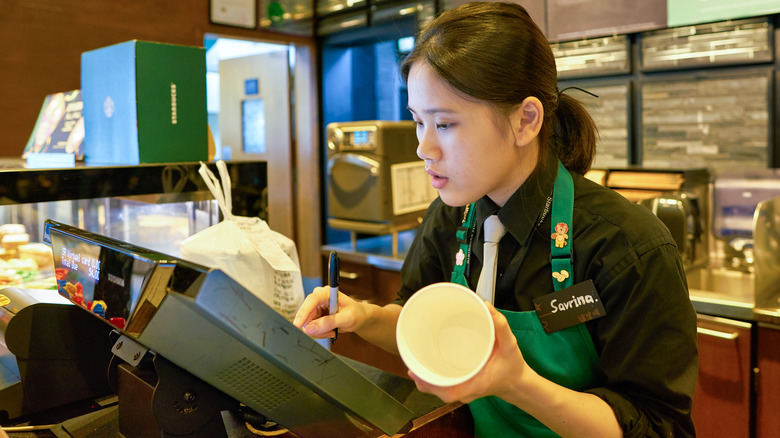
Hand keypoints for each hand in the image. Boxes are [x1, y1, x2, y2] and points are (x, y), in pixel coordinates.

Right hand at [293, 286, 369, 338]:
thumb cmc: (356, 313)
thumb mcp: (347, 318)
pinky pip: (310, 328)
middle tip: (331, 332)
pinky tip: (330, 330)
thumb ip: (330, 322)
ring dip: (319, 332)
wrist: (359, 317)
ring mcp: (315, 307)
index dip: (303, 312)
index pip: (311, 301)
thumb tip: (311, 328)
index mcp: (327, 292)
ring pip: (307, 324)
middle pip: (307, 315)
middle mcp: (318, 298)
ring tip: (333, 330)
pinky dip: (319, 333)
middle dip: (317, 328)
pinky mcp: (314, 316)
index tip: (298, 324)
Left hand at [408, 303, 531, 403]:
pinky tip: (426, 369)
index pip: (449, 392)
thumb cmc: (512, 366)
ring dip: (426, 380)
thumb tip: (486, 306)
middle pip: (439, 391)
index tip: (417, 374)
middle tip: (411, 363)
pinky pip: (445, 387)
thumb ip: (501, 326)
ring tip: (414, 364)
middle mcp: (467, 390)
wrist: (518, 382)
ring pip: (440, 390)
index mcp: (476, 384)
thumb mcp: (510, 345)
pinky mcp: (464, 387)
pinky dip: (434, 379)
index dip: (430, 385)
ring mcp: (464, 391)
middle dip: (423, 380)